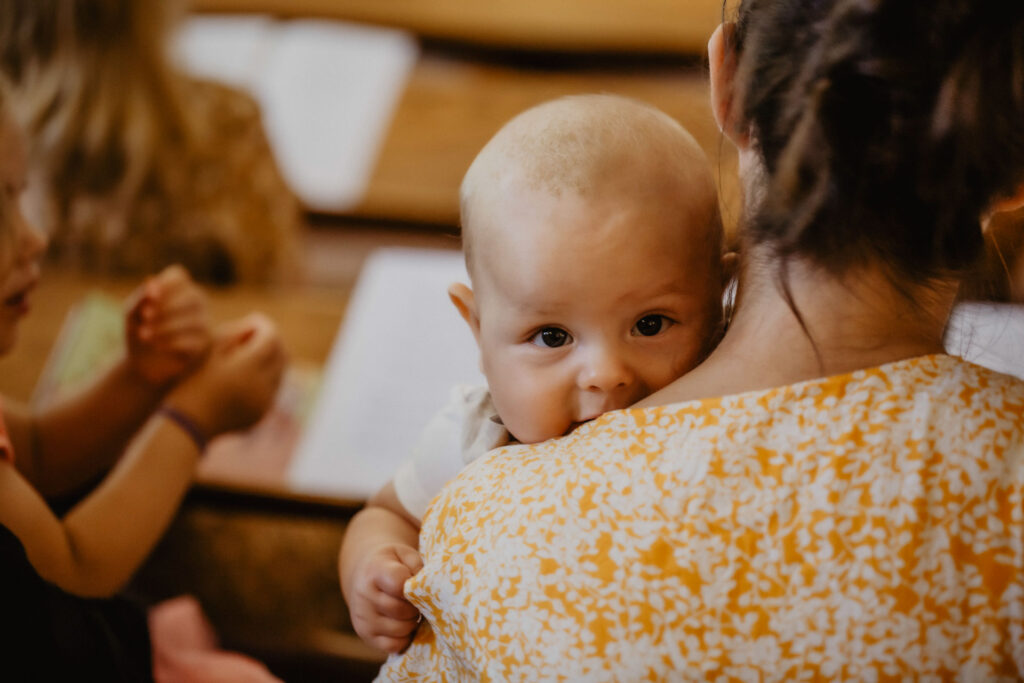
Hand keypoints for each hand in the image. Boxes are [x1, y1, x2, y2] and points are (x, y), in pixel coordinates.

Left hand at [125, 265, 211, 386]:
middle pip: (191, 296)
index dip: (165, 285)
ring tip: (144, 336)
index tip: (149, 299)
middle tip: (145, 318)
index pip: (178, 276)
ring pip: (193, 321)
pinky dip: (171, 342)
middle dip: (166, 307)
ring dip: (165, 327)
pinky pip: (192, 340)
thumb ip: (141, 297)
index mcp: (178, 290)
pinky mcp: (204, 345)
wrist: (142, 363)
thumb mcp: (133, 314)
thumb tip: (152, 281)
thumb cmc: (139, 331)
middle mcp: (197, 303)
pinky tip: (156, 345)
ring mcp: (204, 324)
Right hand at [164, 313, 285, 438]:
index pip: (271, 338)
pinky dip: (267, 376)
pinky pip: (273, 388)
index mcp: (246, 368)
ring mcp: (264, 402)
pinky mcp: (262, 413)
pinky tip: (250, 371)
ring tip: (252, 350)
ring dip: (271, 358)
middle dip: (272, 340)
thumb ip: (234, 333)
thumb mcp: (208, 352)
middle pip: (282, 354)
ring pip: (281, 371)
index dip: (265, 325)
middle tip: (257, 333)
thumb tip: (257, 324)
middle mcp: (261, 386)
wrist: (186, 424)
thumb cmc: (191, 382)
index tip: (254, 319)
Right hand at [346, 543, 423, 652]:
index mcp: (375, 570)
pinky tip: (403, 624)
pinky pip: (393, 646)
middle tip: (418, 601)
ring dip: (412, 623)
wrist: (364, 573)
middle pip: (401, 610)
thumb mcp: (405, 554)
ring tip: (411, 611)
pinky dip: (404, 638)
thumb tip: (426, 588)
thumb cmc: (392, 563)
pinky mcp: (365, 634)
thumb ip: (417, 566)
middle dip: (416, 607)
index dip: (415, 588)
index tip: (418, 586)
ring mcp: (362, 617)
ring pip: (399, 630)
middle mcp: (364, 595)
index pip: (399, 585)